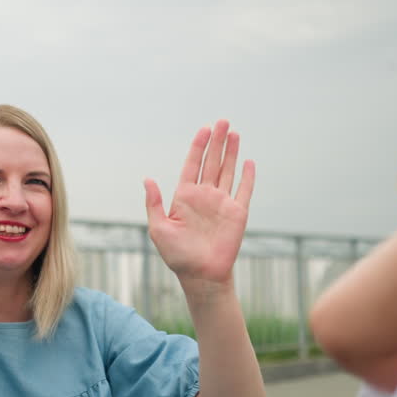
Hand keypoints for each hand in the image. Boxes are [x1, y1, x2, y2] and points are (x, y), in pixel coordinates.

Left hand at [144, 120, 255, 287]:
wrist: (201, 275)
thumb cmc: (177, 255)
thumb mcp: (159, 228)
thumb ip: (154, 203)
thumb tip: (147, 179)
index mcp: (185, 196)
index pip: (193, 164)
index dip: (198, 146)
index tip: (204, 129)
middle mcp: (204, 196)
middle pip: (212, 162)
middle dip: (216, 141)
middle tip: (222, 121)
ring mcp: (222, 203)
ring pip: (228, 171)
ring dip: (231, 152)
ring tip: (234, 132)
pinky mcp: (238, 213)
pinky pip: (244, 190)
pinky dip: (247, 176)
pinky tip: (248, 161)